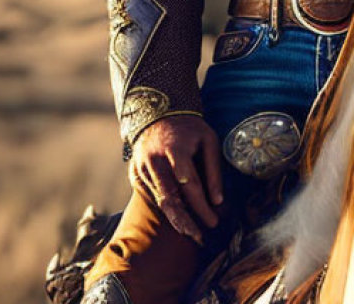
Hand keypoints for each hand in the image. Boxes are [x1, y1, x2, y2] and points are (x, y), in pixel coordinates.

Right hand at [129, 114, 223, 242]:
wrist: (158, 114)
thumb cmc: (190, 130)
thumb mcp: (209, 141)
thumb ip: (213, 170)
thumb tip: (218, 200)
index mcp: (175, 150)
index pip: (189, 185)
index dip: (201, 206)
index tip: (213, 223)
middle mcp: (154, 161)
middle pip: (169, 199)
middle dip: (184, 222)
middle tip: (199, 238)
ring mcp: (141, 168)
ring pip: (159, 201)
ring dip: (176, 219)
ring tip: (192, 233)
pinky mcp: (135, 174)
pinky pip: (153, 196)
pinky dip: (166, 208)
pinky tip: (179, 218)